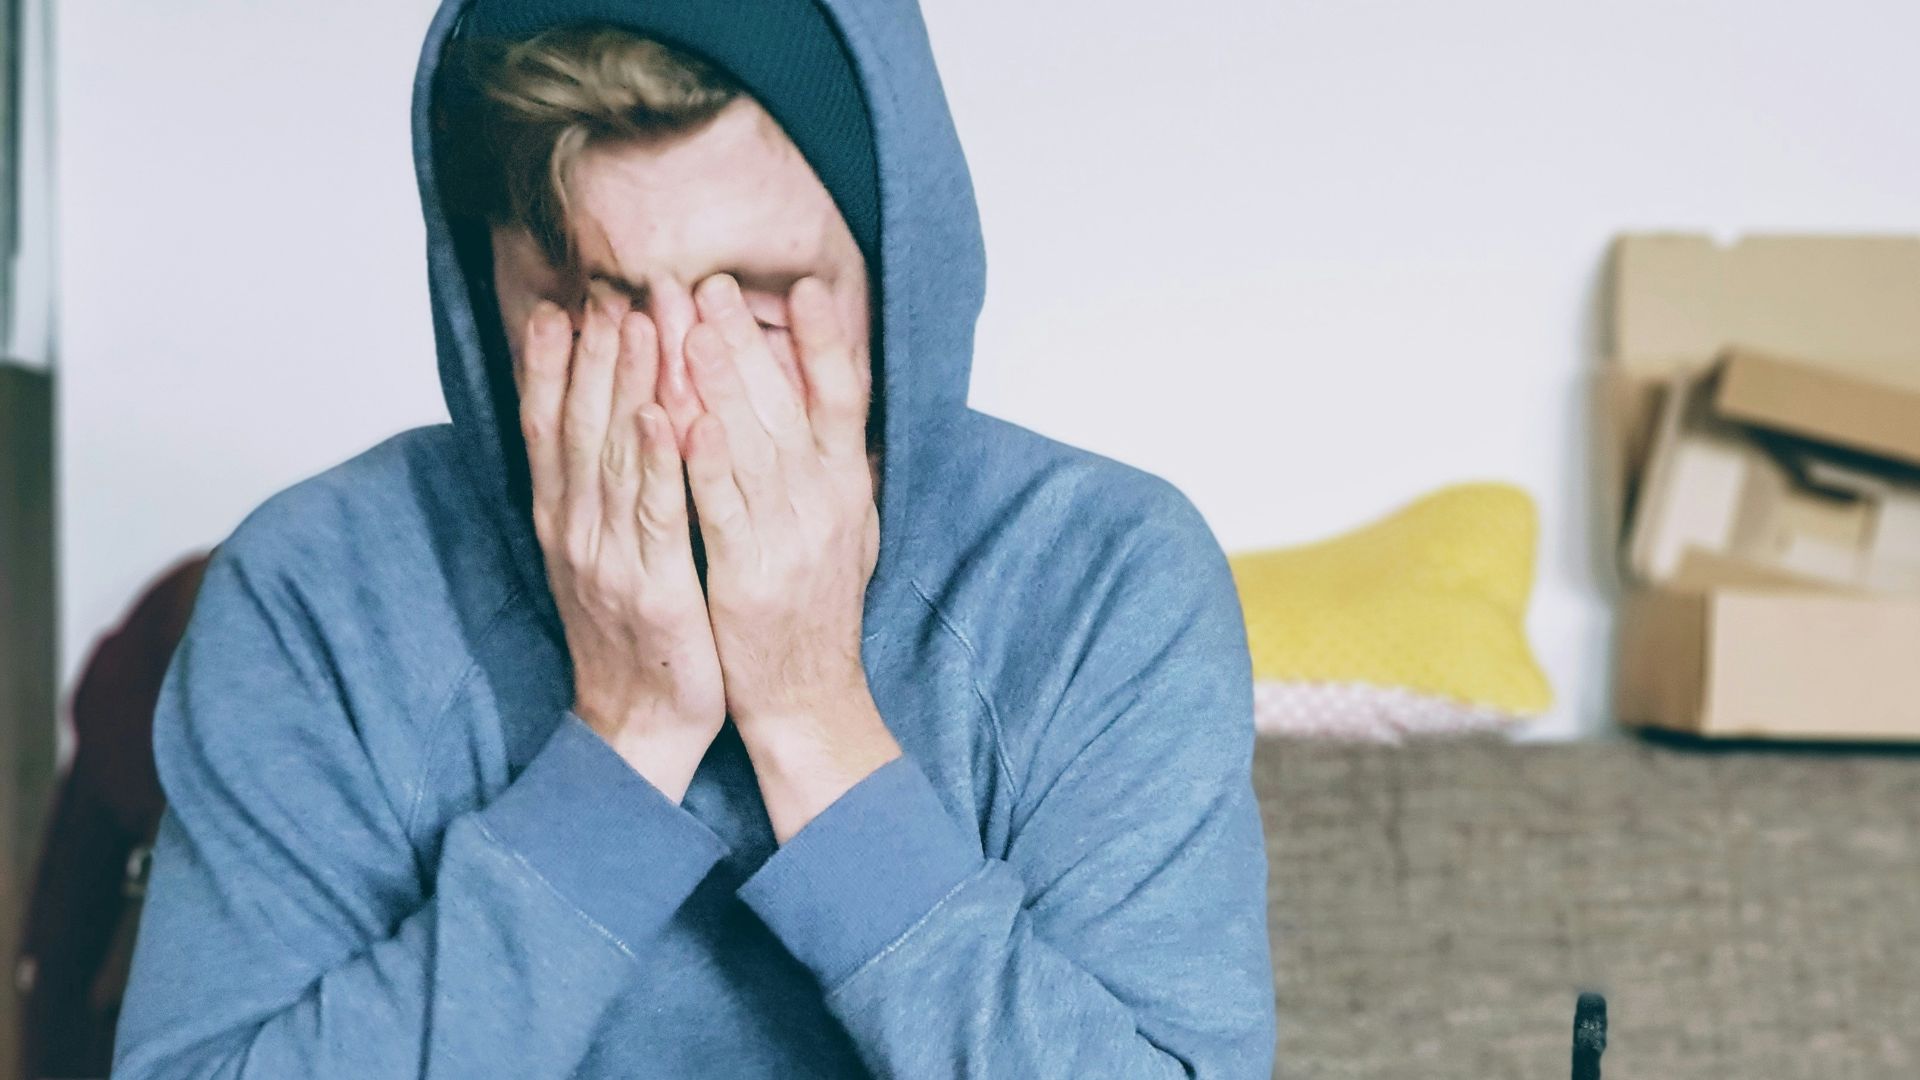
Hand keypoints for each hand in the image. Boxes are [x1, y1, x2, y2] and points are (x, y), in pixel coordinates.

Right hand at [517, 279, 726, 801]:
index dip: (552, 366)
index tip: (561, 304)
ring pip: (614, 456)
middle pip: (578, 426)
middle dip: (593, 353)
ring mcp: (610, 558)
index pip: (549, 428)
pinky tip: (661, 413)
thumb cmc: (633, 637)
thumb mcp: (601, 558)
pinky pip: (656, 513)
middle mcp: (576, 532)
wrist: (638, 726)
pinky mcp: (654, 587)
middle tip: (608, 287)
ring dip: (624, 385)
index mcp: (563, 522)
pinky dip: (656, 461)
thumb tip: (601, 427)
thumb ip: (597, 494)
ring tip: (637, 321)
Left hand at [681, 272, 898, 838]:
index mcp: (847, 488)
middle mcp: (826, 504)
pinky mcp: (748, 574)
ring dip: (720, 381)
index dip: (826, 340)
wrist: (808, 699)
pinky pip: (722, 508)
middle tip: (708, 282)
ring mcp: (789, 538)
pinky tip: (681, 417)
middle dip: (746, 339)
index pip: (845, 397)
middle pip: (788, 404)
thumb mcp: (849, 531)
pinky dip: (704, 461)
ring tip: (688, 323)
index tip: (805, 285)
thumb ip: (839, 468)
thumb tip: (840, 406)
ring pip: (752, 444)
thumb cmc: (816, 612)